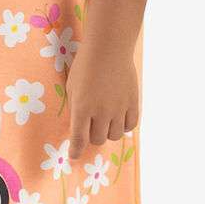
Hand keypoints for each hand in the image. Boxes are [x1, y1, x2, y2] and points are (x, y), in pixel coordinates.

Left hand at [65, 44, 139, 160]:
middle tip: (91, 127)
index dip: (76, 151)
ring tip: (105, 120)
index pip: (79, 139)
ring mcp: (118, 109)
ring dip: (108, 131)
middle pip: (97, 139)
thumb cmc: (86, 64)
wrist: (109, 47)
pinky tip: (119, 117)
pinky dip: (123, 126)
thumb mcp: (72, 85)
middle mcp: (100, 112)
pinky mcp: (132, 103)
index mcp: (81, 108)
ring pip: (114, 135)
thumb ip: (75, 107)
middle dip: (92, 136)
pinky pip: (130, 126)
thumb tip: (79, 125)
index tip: (74, 156)